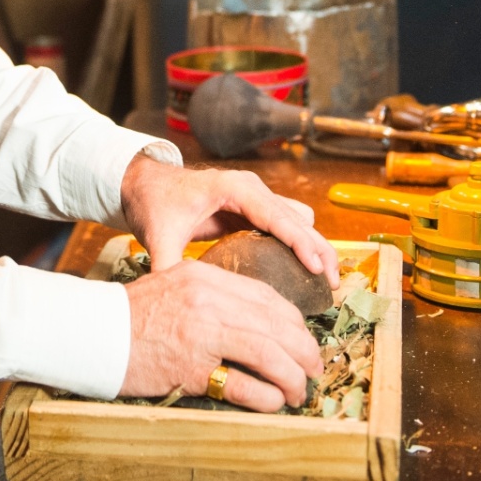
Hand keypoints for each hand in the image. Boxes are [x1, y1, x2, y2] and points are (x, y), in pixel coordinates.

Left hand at [118, 154, 338, 285]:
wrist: (147, 184)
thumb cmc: (155, 203)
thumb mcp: (159, 234)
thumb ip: (166, 263)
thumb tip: (172, 297)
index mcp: (233, 188)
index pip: (275, 215)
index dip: (299, 241)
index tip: (317, 267)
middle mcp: (251, 189)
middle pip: (297, 217)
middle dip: (318, 248)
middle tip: (333, 284)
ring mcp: (256, 198)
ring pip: (298, 221)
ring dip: (314, 247)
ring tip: (326, 282)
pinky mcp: (254, 210)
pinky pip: (287, 226)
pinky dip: (301, 246)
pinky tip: (306, 273)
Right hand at [119, 259, 322, 410]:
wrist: (92, 332)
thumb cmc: (131, 314)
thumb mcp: (174, 285)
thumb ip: (212, 296)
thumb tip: (254, 321)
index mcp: (206, 277)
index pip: (268, 298)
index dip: (294, 322)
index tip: (303, 338)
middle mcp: (209, 300)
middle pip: (278, 325)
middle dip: (305, 350)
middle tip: (313, 368)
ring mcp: (202, 334)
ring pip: (271, 355)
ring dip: (293, 378)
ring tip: (299, 391)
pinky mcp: (192, 368)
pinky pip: (246, 385)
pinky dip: (267, 397)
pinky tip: (274, 403)